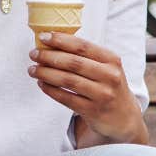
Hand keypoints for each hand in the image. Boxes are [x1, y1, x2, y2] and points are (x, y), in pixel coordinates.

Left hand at [27, 32, 147, 146]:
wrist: (124, 119)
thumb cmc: (108, 86)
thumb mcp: (106, 68)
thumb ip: (85, 57)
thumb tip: (52, 42)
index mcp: (112, 60)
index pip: (83, 46)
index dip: (61, 40)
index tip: (43, 37)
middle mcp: (110, 76)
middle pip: (73, 63)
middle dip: (49, 57)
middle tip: (33, 54)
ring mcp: (102, 95)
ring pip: (68, 81)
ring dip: (46, 73)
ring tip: (32, 69)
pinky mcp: (93, 111)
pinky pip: (66, 98)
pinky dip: (51, 90)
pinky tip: (41, 84)